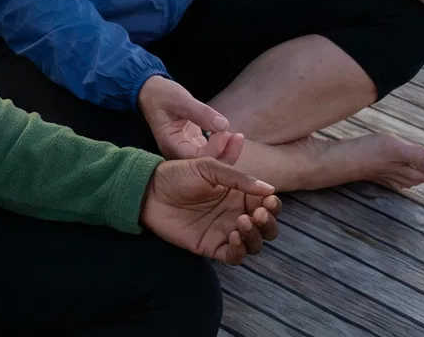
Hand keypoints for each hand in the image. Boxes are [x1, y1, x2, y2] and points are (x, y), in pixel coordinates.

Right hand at [139, 75, 243, 162]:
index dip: (215, 147)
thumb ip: (200, 112)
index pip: (199, 158)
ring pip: (209, 159)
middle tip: (238, 137)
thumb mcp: (179, 99)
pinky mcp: (191, 143)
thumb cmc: (161, 94)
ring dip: (224, 149)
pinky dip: (219, 143)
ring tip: (236, 136)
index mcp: (171, 145)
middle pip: (206, 165)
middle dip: (225, 154)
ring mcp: (184, 149)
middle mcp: (178, 152)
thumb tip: (223, 125)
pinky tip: (226, 133)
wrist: (150, 92)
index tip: (222, 129)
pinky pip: (208, 150)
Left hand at [140, 158, 280, 265]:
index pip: (267, 204)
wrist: (149, 190)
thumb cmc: (178, 174)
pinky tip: (234, 236)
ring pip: (254, 243)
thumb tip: (269, 189)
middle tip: (259, 213)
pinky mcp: (211, 246)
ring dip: (256, 236)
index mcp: (239, 194)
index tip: (270, 201)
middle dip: (269, 223)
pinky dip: (240, 250)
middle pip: (267, 227)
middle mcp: (236, 214)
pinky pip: (234, 256)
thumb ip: (238, 178)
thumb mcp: (208, 167)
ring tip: (242, 221)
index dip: (274, 205)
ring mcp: (225, 231)